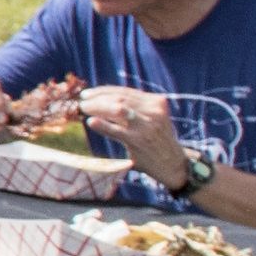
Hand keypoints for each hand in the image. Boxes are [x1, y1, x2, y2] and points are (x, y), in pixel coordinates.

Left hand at [70, 88, 187, 177]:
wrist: (173, 164)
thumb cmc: (157, 140)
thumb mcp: (152, 119)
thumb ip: (136, 108)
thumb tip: (102, 99)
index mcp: (156, 102)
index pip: (125, 91)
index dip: (103, 90)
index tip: (88, 93)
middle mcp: (154, 110)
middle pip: (119, 98)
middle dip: (97, 98)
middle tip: (82, 101)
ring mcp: (147, 125)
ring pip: (117, 109)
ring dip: (97, 107)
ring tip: (83, 109)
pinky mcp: (139, 140)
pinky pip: (116, 130)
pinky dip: (102, 125)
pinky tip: (91, 122)